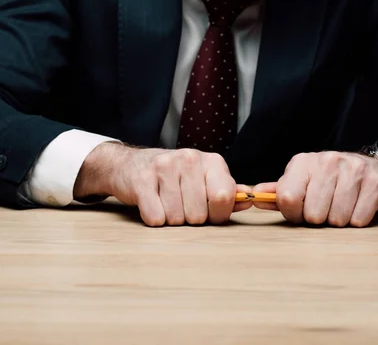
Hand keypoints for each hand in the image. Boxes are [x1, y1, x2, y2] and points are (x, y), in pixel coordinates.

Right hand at [73, 142, 251, 225]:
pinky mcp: (141, 180)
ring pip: (176, 218)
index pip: (224, 198)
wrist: (130, 164)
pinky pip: (155, 217)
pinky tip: (151, 203)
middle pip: (199, 214)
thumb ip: (227, 191)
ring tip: (165, 203)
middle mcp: (189, 158)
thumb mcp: (203, 179)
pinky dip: (153, 218)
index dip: (217, 214)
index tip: (208, 212)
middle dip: (190, 218)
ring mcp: (164, 166)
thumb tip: (248, 199)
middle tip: (181, 205)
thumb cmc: (173, 177)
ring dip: (170, 219)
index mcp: (211, 161)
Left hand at [253, 151, 377, 226]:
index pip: (287, 198)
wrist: (370, 167)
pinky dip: (356, 220)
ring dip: (338, 220)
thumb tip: (254, 197)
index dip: (293, 213)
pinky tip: (356, 206)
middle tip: (324, 209)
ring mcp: (353, 170)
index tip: (300, 212)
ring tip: (341, 206)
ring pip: (337, 219)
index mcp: (303, 163)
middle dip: (318, 218)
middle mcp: (327, 161)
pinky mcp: (375, 183)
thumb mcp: (301, 181)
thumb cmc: (329, 180)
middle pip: (313, 214)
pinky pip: (358, 220)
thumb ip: (279, 191)